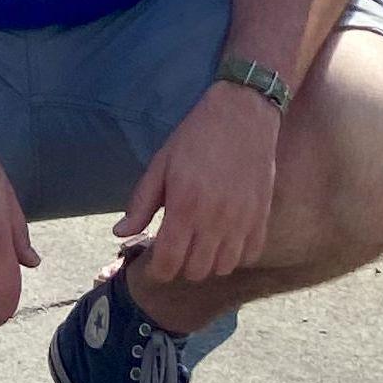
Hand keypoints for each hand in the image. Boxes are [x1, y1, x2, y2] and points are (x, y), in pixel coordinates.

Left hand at [116, 83, 281, 293]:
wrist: (243, 111)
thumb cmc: (197, 135)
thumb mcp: (162, 163)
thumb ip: (141, 202)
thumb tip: (120, 233)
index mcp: (185, 206)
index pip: (168, 263)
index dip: (158, 270)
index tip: (156, 261)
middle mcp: (214, 220)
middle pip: (196, 271)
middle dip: (181, 265)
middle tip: (178, 247)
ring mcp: (242, 220)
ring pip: (223, 268)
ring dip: (209, 262)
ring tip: (201, 243)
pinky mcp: (262, 216)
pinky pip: (249, 255)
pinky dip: (236, 255)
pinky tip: (226, 238)